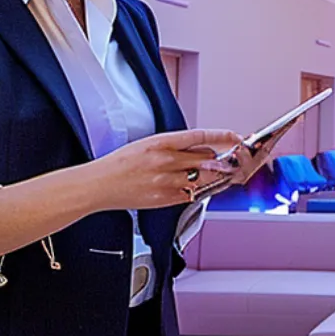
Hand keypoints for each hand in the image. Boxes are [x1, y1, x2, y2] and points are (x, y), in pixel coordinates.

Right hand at [89, 129, 239, 209]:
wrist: (99, 185)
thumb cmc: (120, 164)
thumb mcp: (147, 144)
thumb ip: (174, 146)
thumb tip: (201, 149)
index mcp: (160, 142)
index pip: (200, 136)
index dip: (222, 136)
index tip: (235, 137)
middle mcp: (165, 161)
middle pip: (208, 158)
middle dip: (222, 159)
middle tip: (229, 159)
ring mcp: (166, 181)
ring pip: (204, 177)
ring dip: (214, 176)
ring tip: (215, 173)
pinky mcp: (165, 199)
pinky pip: (193, 194)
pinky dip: (199, 189)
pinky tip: (196, 186)